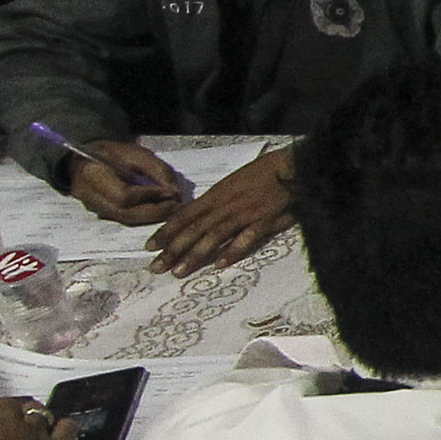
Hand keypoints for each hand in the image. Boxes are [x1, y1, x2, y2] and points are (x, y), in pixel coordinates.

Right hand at [0, 398, 72, 439]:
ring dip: (34, 416)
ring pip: (36, 410)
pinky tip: (60, 432)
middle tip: (2, 425)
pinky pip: (67, 427)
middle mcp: (6, 428)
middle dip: (2, 412)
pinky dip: (63, 428)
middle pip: (4, 406)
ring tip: (32, 424)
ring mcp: (35, 435)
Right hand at [67, 141, 190, 224]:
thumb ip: (155, 169)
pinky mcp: (103, 214)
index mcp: (92, 174)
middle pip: (127, 213)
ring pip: (128, 219)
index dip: (149, 195)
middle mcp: (90, 196)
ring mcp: (95, 208)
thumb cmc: (109, 153)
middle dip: (156, 211)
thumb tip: (173, 190)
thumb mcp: (134, 152)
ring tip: (171, 206)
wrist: (84, 160)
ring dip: (153, 216)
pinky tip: (159, 208)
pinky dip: (146, 216)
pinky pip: (127, 219)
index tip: (170, 191)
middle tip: (176, 204)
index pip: (124, 195)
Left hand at [148, 146, 294, 275]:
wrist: (291, 168)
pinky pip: (245, 239)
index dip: (166, 232)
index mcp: (216, 196)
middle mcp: (225, 206)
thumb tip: (197, 215)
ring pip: (213, 236)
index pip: (184, 215)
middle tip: (156, 268)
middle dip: (173, 249)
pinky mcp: (263, 222)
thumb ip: (216, 201)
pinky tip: (220, 265)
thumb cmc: (263, 174)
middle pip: (194, 229)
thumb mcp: (232, 183)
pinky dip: (232, 251)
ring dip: (195, 255)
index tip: (149, 247)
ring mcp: (243, 215)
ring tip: (179, 272)